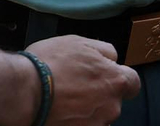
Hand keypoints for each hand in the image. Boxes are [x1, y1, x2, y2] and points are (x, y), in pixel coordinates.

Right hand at [25, 35, 140, 125]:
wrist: (26, 91)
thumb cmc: (52, 63)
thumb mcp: (80, 42)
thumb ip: (104, 50)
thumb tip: (113, 59)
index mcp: (115, 80)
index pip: (133, 83)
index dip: (121, 78)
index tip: (106, 75)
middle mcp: (112, 106)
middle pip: (113, 100)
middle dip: (100, 93)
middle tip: (76, 85)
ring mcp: (97, 125)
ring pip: (98, 115)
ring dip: (87, 108)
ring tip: (65, 98)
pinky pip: (85, 125)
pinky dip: (76, 120)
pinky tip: (61, 111)